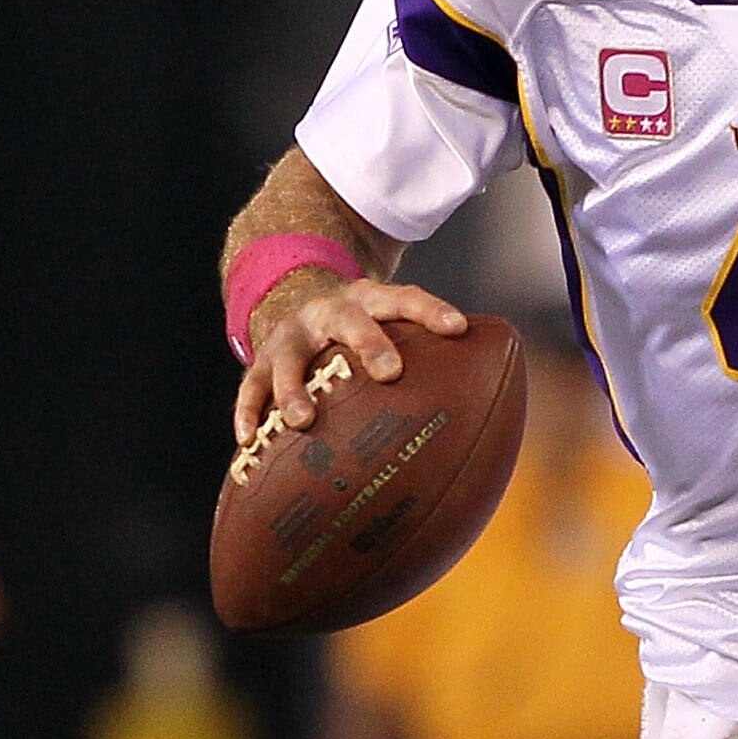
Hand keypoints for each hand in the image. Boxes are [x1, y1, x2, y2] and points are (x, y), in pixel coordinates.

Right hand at [233, 275, 465, 444]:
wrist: (298, 305)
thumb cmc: (364, 337)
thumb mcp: (392, 331)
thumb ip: (431, 362)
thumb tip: (488, 423)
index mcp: (369, 301)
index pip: (404, 298)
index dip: (430, 310)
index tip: (457, 328)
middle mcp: (328, 312)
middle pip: (350, 320)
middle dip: (370, 343)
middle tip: (390, 373)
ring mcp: (291, 336)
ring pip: (291, 357)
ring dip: (294, 388)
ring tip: (302, 421)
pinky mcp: (262, 361)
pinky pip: (250, 386)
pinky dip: (249, 411)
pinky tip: (248, 441)